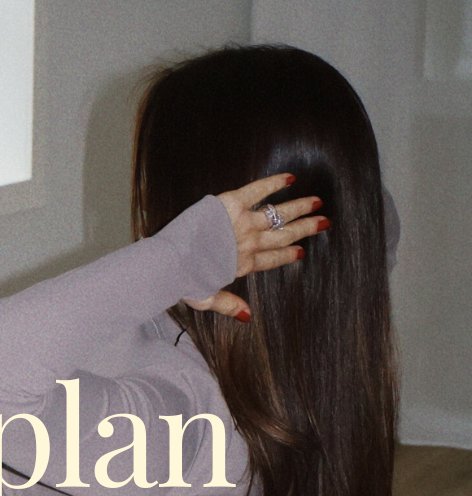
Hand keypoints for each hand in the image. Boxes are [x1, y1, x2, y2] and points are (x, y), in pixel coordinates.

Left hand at [183, 173, 328, 321]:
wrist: (170, 263)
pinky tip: (290, 178)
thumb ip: (229, 305)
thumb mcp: (206, 299)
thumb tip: (248, 317)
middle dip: (305, 229)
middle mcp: (249, 244)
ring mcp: (243, 224)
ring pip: (278, 214)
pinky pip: (258, 191)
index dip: (288, 255)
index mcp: (243, 265)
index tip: (301, 252)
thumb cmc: (184, 281)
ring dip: (299, 207)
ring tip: (317, 202)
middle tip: (324, 222)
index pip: (272, 259)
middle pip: (283, 236)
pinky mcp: (232, 204)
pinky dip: (274, 183)